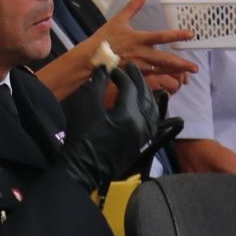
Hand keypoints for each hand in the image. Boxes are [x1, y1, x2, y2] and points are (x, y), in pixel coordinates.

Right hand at [57, 64, 158, 194]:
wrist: (82, 167)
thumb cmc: (82, 136)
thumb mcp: (87, 107)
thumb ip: (98, 85)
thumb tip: (105, 68)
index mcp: (130, 115)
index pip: (129, 87)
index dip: (120, 75)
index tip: (110, 68)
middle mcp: (142, 124)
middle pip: (145, 96)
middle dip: (138, 80)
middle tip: (131, 67)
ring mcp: (144, 135)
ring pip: (152, 108)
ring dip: (147, 93)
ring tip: (139, 82)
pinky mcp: (141, 142)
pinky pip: (152, 121)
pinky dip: (150, 108)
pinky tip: (146, 103)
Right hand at [94, 0, 196, 81]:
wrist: (91, 58)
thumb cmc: (105, 38)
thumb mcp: (118, 19)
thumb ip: (133, 7)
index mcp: (139, 39)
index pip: (161, 37)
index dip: (177, 35)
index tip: (191, 34)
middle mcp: (141, 53)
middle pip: (165, 60)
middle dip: (181, 64)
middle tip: (195, 68)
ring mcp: (138, 66)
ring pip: (160, 70)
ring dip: (175, 73)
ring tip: (188, 76)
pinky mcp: (134, 75)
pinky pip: (151, 78)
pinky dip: (162, 79)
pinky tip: (171, 82)